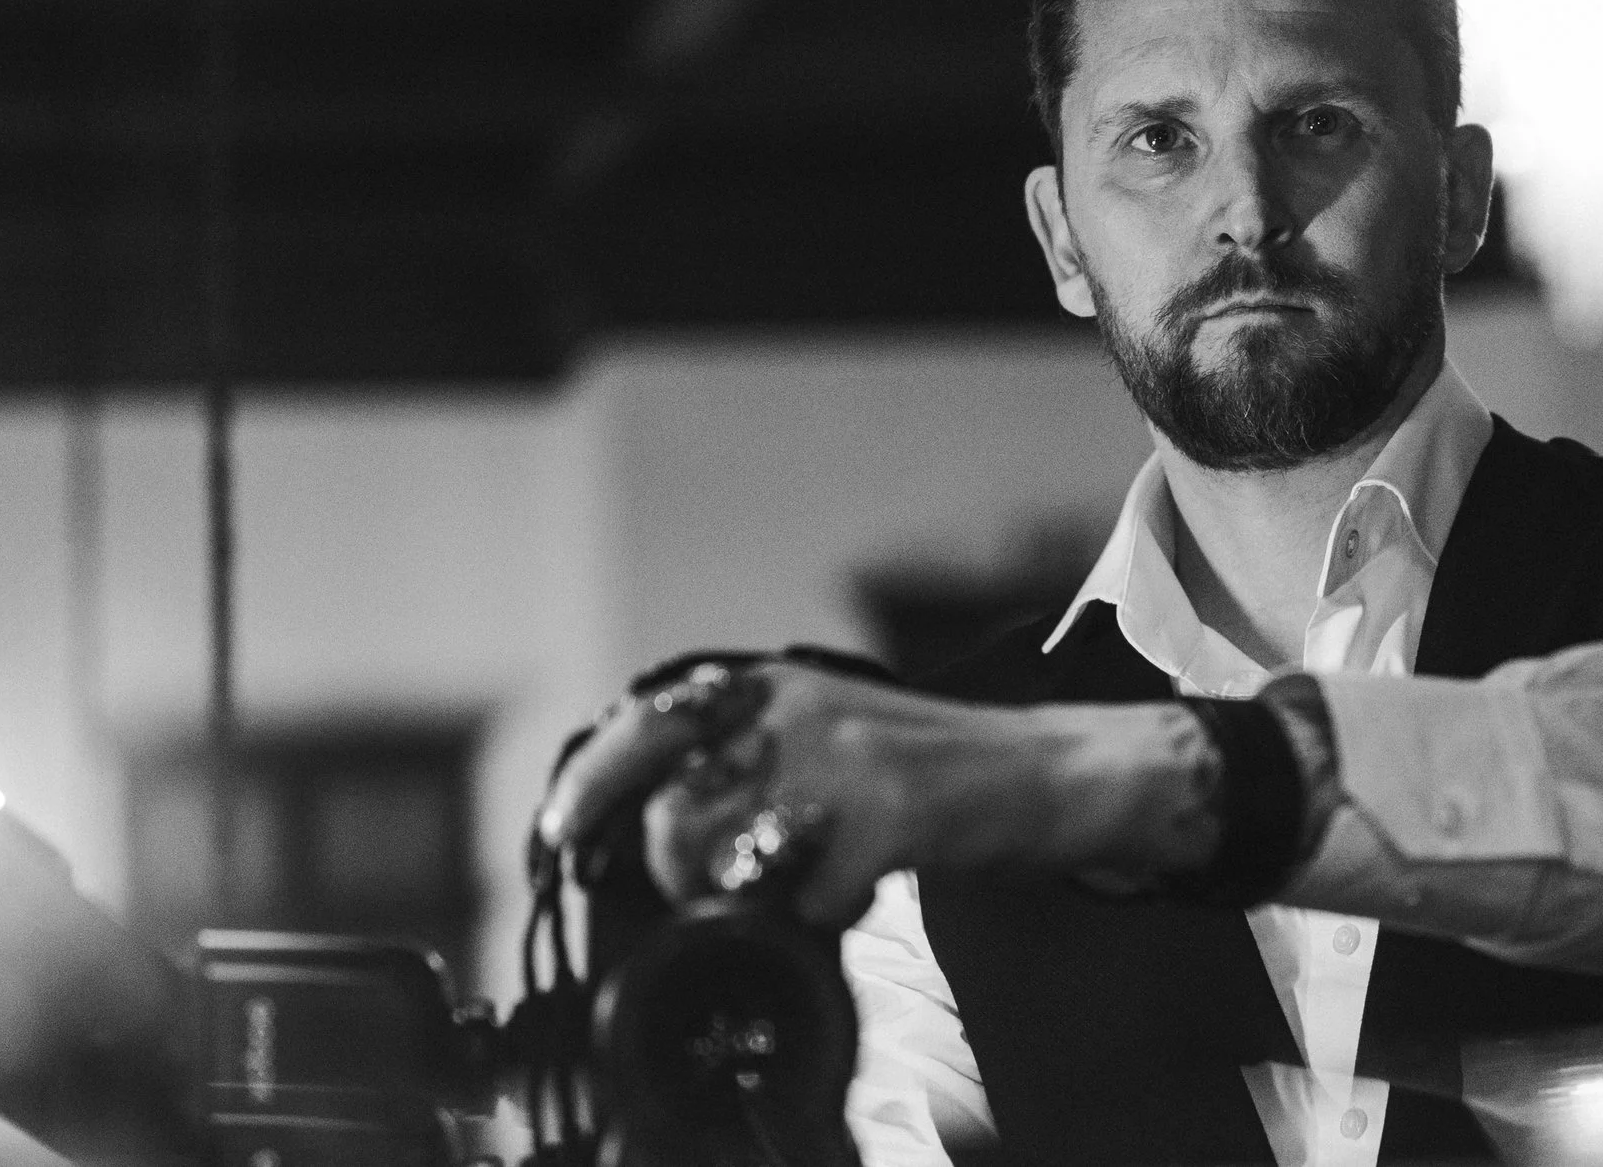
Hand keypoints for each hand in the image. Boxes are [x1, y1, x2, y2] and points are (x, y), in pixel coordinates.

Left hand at [534, 660, 1220, 927]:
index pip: (644, 726)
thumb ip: (747, 754)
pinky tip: (860, 892)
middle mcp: (794, 708)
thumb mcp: (824, 728)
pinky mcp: (887, 811)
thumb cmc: (930, 768)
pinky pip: (811, 900)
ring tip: (800, 890)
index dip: (588, 787)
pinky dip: (828, 916)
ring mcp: (840, 758)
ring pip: (727, 860)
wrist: (1045, 770)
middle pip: (673, 817)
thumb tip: (648, 816)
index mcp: (771, 686)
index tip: (558, 837)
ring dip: (750, 899)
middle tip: (735, 887)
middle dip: (685, 873)